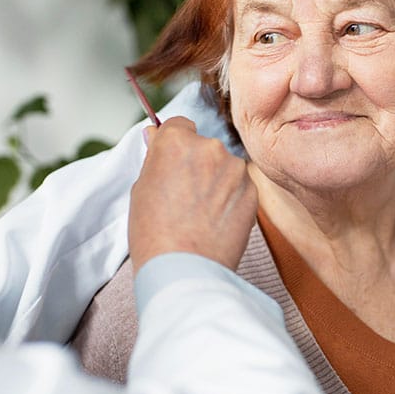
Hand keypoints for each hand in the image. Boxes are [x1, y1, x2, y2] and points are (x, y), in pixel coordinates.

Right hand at [128, 116, 257, 271]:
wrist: (185, 268)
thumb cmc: (156, 233)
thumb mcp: (141, 189)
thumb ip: (154, 158)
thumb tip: (156, 136)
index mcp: (177, 142)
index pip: (179, 125)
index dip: (174, 144)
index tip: (173, 160)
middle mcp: (210, 148)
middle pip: (204, 146)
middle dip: (196, 164)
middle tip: (183, 195)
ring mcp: (235, 170)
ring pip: (224, 167)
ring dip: (216, 181)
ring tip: (200, 213)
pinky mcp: (253, 192)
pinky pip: (239, 188)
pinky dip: (231, 199)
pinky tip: (216, 221)